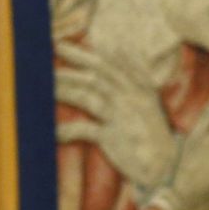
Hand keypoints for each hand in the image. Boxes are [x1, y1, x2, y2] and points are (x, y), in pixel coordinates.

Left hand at [54, 41, 178, 190]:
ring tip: (45, 86)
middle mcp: (131, 98)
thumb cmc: (149, 130)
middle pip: (98, 75)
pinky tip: (54, 132)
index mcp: (139, 87)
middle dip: (73, 62)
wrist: (162, 164)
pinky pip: (84, 130)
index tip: (62, 45)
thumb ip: (136, 73)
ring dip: (64, 90)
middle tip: (50, 55)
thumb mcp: (148, 97)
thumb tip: (122, 47)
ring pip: (88, 97)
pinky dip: (67, 130)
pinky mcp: (114, 137)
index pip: (111, 64)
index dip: (86, 54)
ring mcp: (122, 116)